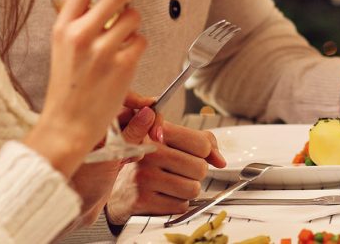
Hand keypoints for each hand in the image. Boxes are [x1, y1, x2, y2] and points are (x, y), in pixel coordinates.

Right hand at [24, 0, 148, 176]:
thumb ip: (84, 22)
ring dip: (134, 28)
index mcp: (63, 27)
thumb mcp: (65, 47)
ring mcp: (102, 50)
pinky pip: (142, 41)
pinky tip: (124, 62)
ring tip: (119, 47)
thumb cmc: (70, 85)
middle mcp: (80, 35)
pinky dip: (138, 48)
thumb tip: (113, 0)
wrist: (68, 124)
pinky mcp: (123, 64)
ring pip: (134, 19)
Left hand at [68, 100, 156, 227]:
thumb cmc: (79, 185)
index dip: (139, 102)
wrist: (73, 210)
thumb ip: (131, 134)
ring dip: (140, 140)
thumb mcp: (110, 157)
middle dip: (144, 124)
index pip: (120, 100)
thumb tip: (148, 113)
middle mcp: (96, 127)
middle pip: (130, 113)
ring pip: (132, 128)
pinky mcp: (109, 151)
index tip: (154, 108)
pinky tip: (129, 161)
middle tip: (155, 135)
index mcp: (90, 122)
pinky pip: (130, 142)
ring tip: (133, 155)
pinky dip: (135, 149)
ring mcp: (103, 140)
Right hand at [105, 122, 225, 223]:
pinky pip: (180, 206)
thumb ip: (203, 143)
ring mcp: (144, 177)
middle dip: (196, 174)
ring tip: (173, 184)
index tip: (194, 154)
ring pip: (192, 189)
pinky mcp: (141, 199)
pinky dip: (177, 203)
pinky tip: (164, 195)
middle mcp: (150, 152)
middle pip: (200, 168)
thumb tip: (220, 161)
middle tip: (181, 172)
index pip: (202, 143)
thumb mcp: (174, 141)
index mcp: (160, 132)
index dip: (205, 153)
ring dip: (188, 190)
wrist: (118, 188)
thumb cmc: (151, 162)